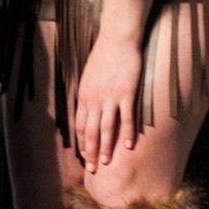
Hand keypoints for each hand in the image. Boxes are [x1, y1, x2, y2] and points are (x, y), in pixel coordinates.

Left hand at [72, 33, 143, 167]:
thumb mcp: (89, 77)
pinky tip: (127, 147)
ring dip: (106, 147)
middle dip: (91, 152)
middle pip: (91, 131)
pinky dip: (126, 133)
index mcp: (84, 96)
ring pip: (107, 128)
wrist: (117, 38)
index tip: (86, 157)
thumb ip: (89, 94)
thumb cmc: (104, 56)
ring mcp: (110, 97)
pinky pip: (126, 117)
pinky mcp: (126, 93)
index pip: (81, 126)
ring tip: (107, 163)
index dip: (83, 143)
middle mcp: (94, 99)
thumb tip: (89, 109)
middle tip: (93, 169)